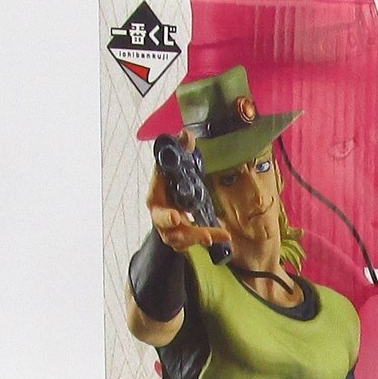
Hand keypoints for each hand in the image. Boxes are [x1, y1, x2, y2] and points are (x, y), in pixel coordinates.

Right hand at [146, 130, 233, 251]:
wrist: (171, 192)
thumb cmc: (170, 178)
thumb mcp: (176, 161)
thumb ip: (180, 148)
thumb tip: (186, 134)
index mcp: (155, 199)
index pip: (156, 207)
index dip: (165, 216)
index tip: (176, 218)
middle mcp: (161, 217)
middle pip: (170, 231)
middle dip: (187, 234)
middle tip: (204, 235)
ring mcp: (170, 229)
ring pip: (182, 240)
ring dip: (201, 238)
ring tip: (220, 235)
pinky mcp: (182, 236)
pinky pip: (192, 243)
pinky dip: (208, 238)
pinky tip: (222, 235)